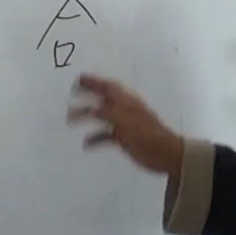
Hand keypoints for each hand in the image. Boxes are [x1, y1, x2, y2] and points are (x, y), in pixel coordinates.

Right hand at [67, 74, 184, 176]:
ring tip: (69, 120)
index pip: (108, 87)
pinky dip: (95, 138)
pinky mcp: (123, 138)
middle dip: (86, 95)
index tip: (78, 80)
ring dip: (86, 117)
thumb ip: (107, 112)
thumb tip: (92, 107)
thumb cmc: (147, 134)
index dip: (94, 82)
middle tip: (70, 94)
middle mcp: (123, 110)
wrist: (165, 154)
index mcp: (126, 101)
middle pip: (102, 99)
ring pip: (100, 117)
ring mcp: (123, 124)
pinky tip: (86, 144)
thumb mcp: (125, 120)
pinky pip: (105, 135)